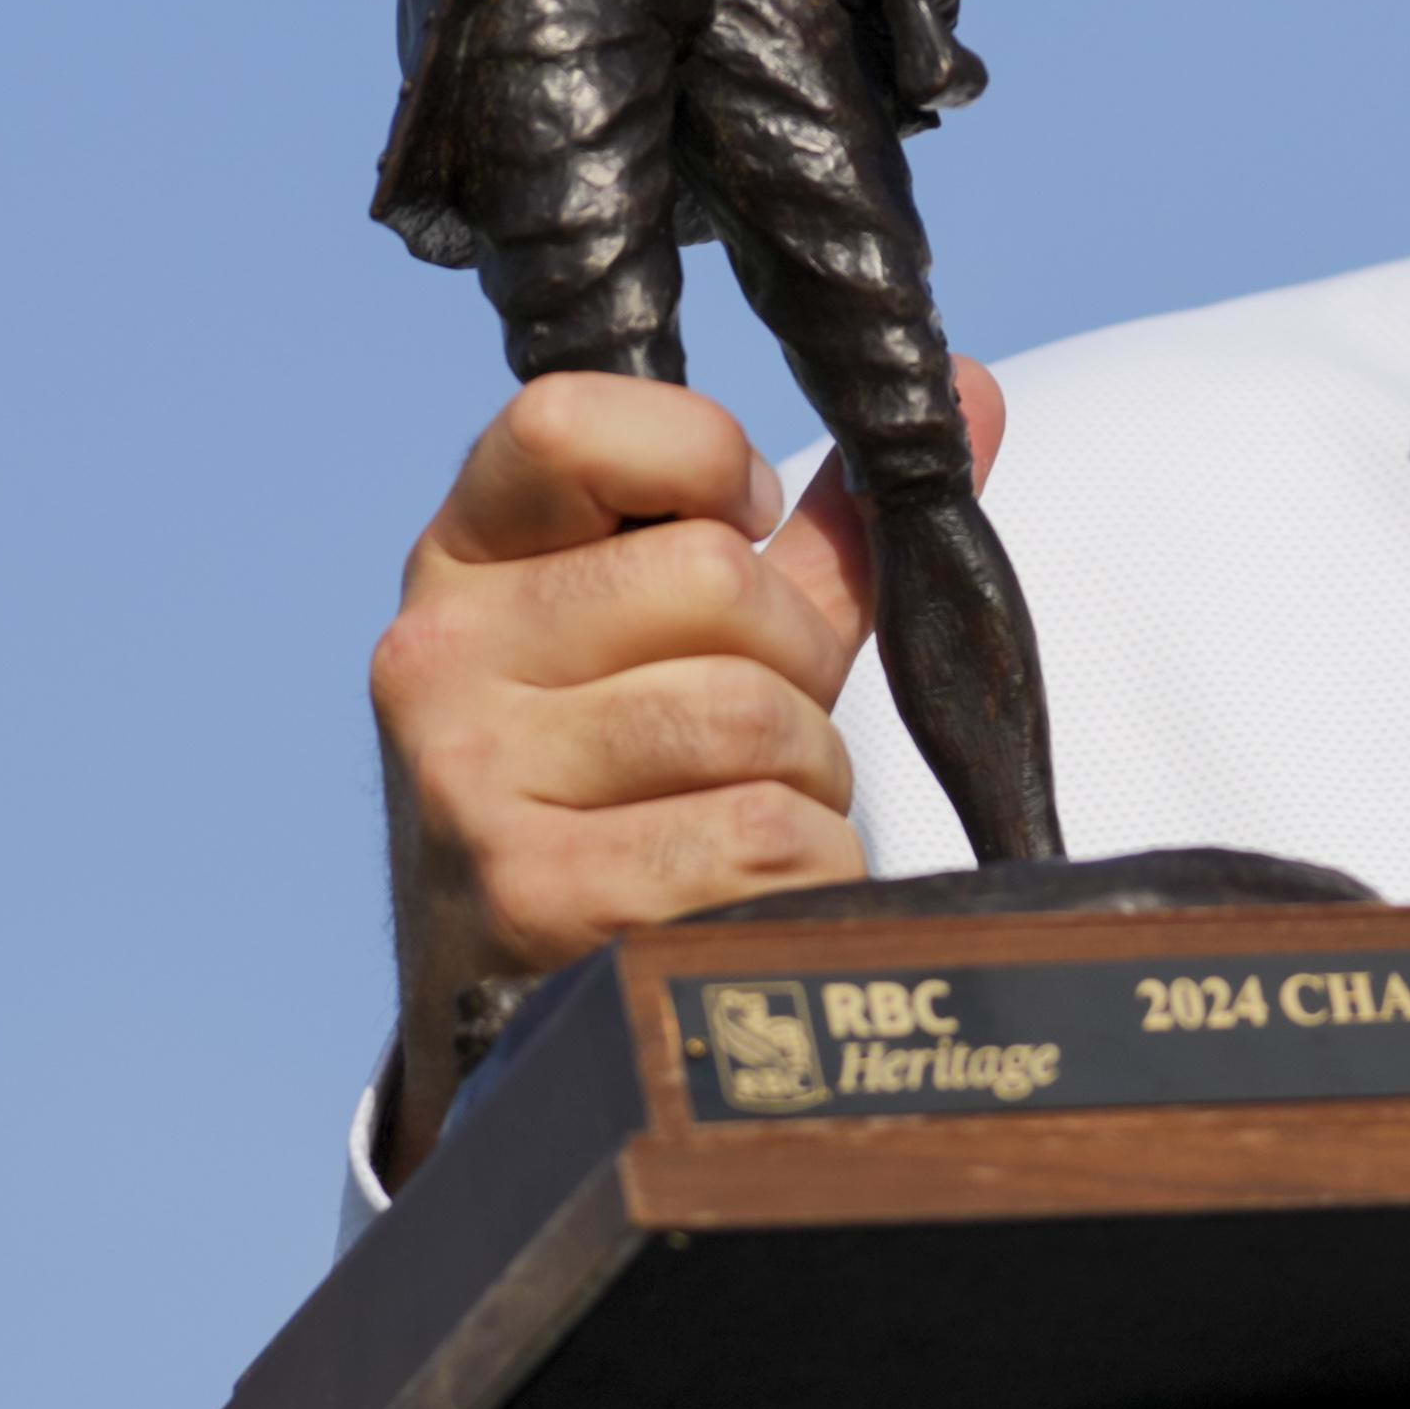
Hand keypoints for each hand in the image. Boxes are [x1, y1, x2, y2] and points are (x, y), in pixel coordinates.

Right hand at [363, 360, 1004, 1175]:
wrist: (526, 1018)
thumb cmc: (632, 797)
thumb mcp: (693, 651)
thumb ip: (818, 533)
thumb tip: (971, 390)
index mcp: (464, 563)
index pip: (570, 420)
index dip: (703, 461)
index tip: (735, 533)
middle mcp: (438, 657)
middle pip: (709, 577)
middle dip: (795, 664)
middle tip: (769, 730)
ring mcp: (469, 778)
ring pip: (749, 713)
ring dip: (807, 779)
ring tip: (756, 818)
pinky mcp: (531, 895)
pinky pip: (757, 835)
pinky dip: (806, 870)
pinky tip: (750, 897)